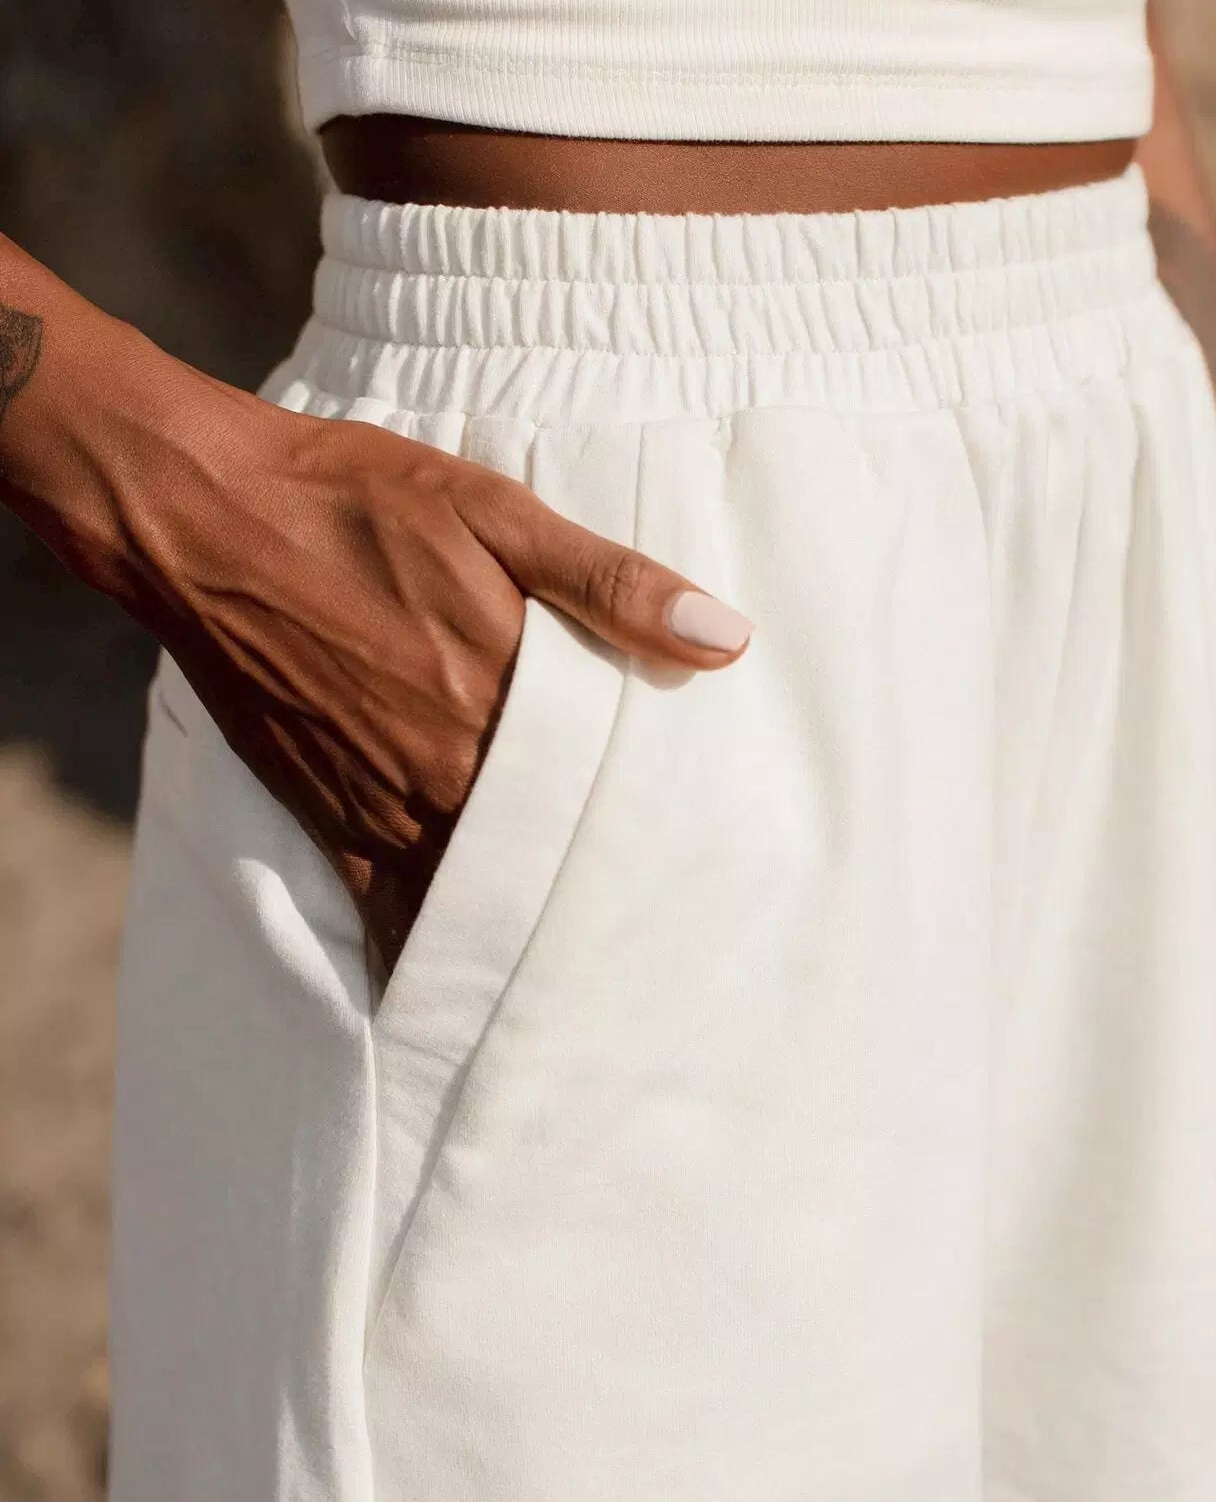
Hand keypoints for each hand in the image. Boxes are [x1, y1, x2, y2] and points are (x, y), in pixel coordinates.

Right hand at [110, 378, 751, 976]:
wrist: (203, 518)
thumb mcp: (496, 512)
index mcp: (504, 696)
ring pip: (473, 898)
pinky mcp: (325, 816)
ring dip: (523, 938)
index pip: (607, 794)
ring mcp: (383, 802)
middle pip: (547, 859)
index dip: (657, 837)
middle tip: (665, 947)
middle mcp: (448, 768)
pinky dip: (420, 950)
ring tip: (584, 985)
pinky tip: (452, 997)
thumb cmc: (355, 504)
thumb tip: (726, 639)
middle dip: (600, 897)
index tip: (710, 877)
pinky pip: (382, 907)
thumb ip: (612, 584)